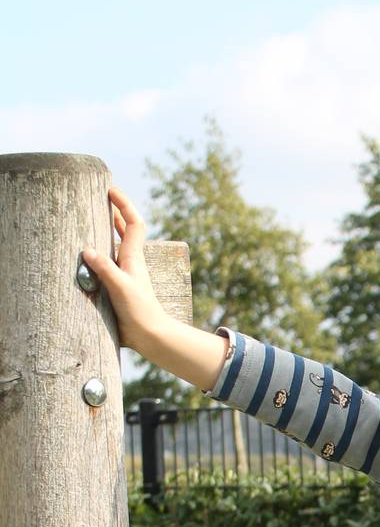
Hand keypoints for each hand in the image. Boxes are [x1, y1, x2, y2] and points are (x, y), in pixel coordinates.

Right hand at [80, 186, 167, 353]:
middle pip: (123, 231)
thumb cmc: (140, 311)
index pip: (132, 223)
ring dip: (104, 232)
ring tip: (88, 220)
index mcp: (133, 257)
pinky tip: (83, 257)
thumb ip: (105, 269)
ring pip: (113, 246)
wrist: (149, 336)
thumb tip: (87, 250)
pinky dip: (95, 256)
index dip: (123, 203)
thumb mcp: (121, 287)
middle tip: (97, 198)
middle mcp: (129, 262)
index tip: (110, 189)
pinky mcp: (116, 288)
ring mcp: (123, 274)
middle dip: (112, 212)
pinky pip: (104, 265)